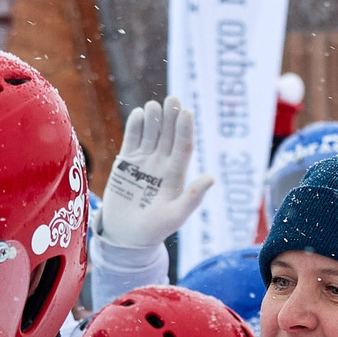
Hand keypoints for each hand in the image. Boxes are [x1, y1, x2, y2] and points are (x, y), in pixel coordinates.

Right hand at [96, 96, 214, 248]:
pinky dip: (134, 127)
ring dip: (153, 119)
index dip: (185, 129)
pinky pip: (132, 140)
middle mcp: (162, 164)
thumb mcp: (175, 216)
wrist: (125, 237)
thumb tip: (212, 177)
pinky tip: (138, 114)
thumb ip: (192, 197)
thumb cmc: (153, 230)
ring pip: (150, 134)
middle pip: (168, 136)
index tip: (186, 111)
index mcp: (176, 175)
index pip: (183, 147)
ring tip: (153, 106)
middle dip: (170, 117)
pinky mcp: (126, 163)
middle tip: (172, 99)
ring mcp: (144, 162)